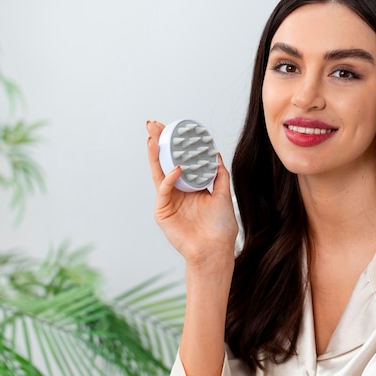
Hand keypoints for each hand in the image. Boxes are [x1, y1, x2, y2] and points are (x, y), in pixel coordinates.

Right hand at [146, 120, 237, 271]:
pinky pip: (164, 190)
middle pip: (165, 162)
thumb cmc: (220, 228)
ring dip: (154, 154)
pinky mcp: (163, 212)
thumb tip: (216, 154)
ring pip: (158, 172)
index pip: (180, 161)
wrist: (215, 250)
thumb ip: (219, 175)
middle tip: (155, 125)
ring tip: (152, 136)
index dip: (176, 146)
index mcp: (191, 187)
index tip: (174, 128)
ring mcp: (168, 201)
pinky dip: (169, 178)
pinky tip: (177, 168)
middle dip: (159, 143)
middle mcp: (178, 192)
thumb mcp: (223, 194)